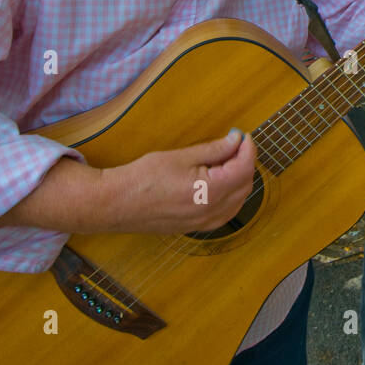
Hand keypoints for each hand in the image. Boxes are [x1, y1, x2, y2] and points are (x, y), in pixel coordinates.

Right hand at [105, 130, 256, 234]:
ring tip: (225, 161)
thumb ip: (214, 150)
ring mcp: (205, 223)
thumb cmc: (144, 178)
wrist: (117, 203)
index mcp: (211, 191)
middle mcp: (212, 211)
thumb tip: (236, 140)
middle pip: (245, 185)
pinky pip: (226, 213)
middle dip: (244, 162)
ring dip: (239, 180)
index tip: (243, 136)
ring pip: (238, 200)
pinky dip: (230, 196)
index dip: (248, 148)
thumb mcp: (182, 156)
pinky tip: (219, 182)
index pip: (244, 168)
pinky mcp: (196, 228)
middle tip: (233, 145)